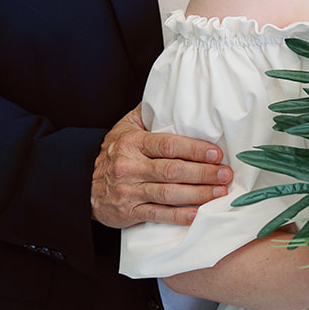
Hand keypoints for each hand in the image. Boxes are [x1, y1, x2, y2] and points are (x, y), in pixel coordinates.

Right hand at [91, 105, 231, 228]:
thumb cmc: (113, 153)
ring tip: (219, 192)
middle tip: (225, 174)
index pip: (167, 145)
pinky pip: (157, 215)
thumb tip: (173, 93)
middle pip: (172, 170)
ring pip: (168, 194)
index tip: (216, 153)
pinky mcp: (128, 212)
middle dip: (203, 173)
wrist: (82, 186)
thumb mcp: (125, 127)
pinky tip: (196, 214)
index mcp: (132, 143)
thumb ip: (148, 113)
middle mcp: (130, 167)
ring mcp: (129, 191)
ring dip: (198, 194)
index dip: (194, 149)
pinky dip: (178, 216)